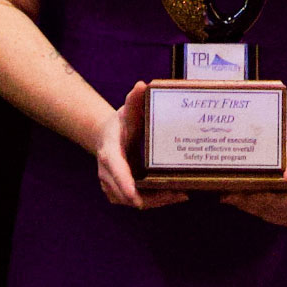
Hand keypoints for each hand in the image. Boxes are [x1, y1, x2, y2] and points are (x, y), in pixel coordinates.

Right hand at [93, 81, 186, 210]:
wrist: (105, 135)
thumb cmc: (120, 123)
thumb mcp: (127, 110)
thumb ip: (134, 100)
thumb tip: (142, 84)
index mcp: (109, 152)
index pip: (115, 169)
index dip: (124, 184)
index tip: (136, 198)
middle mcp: (107, 172)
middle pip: (125, 193)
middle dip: (150, 197)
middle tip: (178, 192)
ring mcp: (111, 185)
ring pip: (131, 201)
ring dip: (156, 201)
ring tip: (181, 194)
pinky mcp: (118, 192)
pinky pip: (135, 201)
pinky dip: (154, 201)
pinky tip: (174, 194)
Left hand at [222, 137, 286, 226]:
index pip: (284, 201)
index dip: (264, 199)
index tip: (246, 193)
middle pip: (272, 209)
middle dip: (249, 202)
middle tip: (228, 194)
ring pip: (266, 214)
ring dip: (247, 206)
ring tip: (228, 196)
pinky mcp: (286, 217)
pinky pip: (266, 214)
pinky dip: (252, 207)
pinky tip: (237, 199)